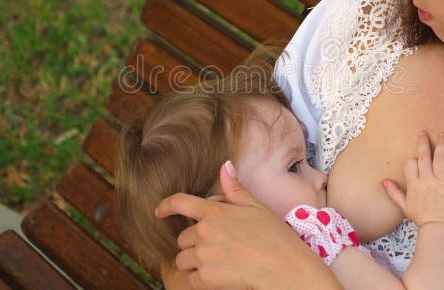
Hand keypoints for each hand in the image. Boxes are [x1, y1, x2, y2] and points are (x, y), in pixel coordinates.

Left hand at [155, 161, 339, 289]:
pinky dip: (202, 280)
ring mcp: (203, 255)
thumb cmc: (275, 237)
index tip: (159, 211)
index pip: (180, 202)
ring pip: (183, 259)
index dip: (166, 206)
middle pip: (183, 238)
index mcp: (215, 211)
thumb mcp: (256, 207)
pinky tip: (221, 276)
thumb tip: (224, 166)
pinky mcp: (205, 278)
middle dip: (195, 242)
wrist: (284, 268)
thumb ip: (235, 189)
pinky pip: (192, 278)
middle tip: (218, 247)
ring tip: (220, 263)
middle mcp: (204, 232)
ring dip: (195, 262)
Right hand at [382, 132, 443, 227]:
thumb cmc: (422, 218)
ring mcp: (443, 183)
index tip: (416, 160)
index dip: (413, 161)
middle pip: (424, 157)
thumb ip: (394, 192)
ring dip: (442, 145)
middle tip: (424, 133)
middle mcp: (428, 180)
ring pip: (441, 159)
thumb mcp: (404, 206)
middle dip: (423, 143)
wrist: (439, 229)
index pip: (411, 164)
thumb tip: (384, 181)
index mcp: (414, 184)